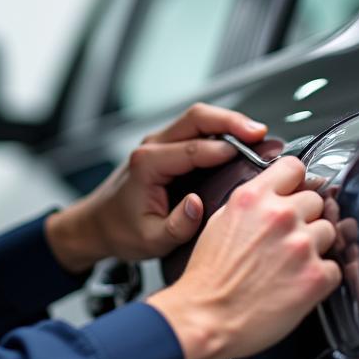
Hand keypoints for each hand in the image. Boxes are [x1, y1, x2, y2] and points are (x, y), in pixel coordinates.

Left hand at [45, 103, 266, 273]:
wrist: (98, 223)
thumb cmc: (121, 231)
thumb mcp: (150, 240)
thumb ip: (176, 226)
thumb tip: (198, 206)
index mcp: (147, 164)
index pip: (191, 148)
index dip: (223, 150)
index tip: (250, 155)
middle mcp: (153, 146)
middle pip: (197, 117)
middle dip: (231, 121)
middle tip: (260, 132)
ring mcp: (160, 142)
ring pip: (199, 118)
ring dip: (229, 122)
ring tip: (258, 135)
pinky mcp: (168, 146)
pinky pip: (197, 128)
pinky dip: (222, 130)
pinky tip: (242, 141)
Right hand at [148, 157, 340, 358]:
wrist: (206, 318)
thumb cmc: (208, 278)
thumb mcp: (220, 223)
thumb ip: (250, 204)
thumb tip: (271, 198)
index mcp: (253, 198)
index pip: (295, 167)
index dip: (296, 182)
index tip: (296, 192)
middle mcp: (280, 216)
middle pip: (316, 200)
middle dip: (305, 218)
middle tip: (288, 240)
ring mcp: (301, 245)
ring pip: (329, 231)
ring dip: (315, 246)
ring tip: (292, 265)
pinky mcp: (316, 277)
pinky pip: (335, 268)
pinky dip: (321, 277)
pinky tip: (299, 284)